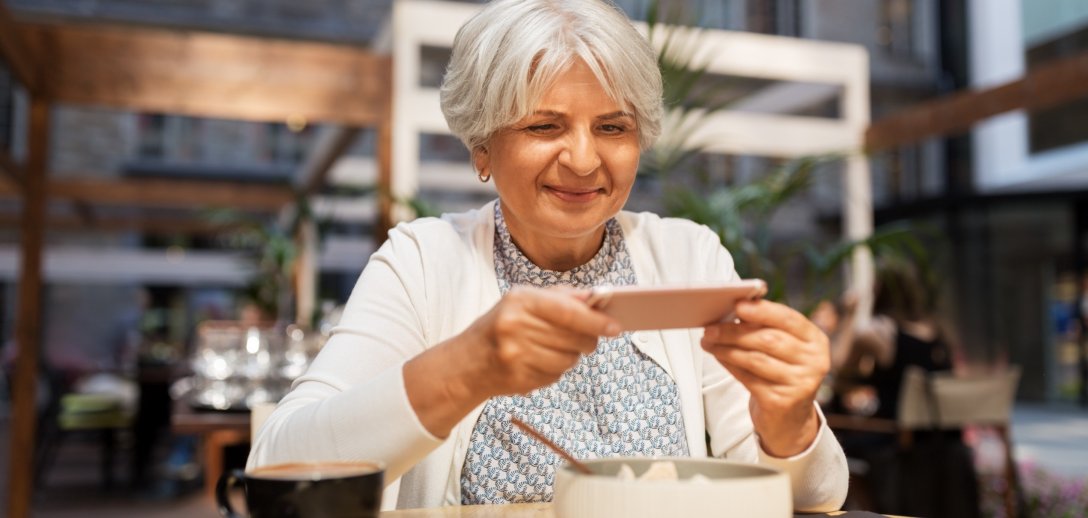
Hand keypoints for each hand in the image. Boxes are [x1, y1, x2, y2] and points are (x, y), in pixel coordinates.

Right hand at [458, 286, 620, 397]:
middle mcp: (516, 326)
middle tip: (589, 339)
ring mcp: (516, 355)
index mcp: (520, 300)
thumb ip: (561, 297)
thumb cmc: (502, 325)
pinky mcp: (520, 378)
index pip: (568, 311)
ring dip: (572, 356)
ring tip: (556, 348)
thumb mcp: (524, 301)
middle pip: (573, 337)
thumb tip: (598, 297)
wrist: (468, 362)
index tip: (615, 327)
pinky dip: (557, 369)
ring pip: (569, 359)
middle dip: (589, 340)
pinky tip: (542, 361)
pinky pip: (556, 375)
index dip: (596, 320)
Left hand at [701, 299, 828, 456]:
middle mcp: (814, 362)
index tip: (738, 305)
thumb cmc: (781, 372)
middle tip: (710, 328)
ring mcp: (800, 383)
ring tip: (708, 341)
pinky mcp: (782, 401)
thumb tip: (733, 309)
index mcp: (815, 341)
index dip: (763, 310)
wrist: (789, 418)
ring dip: (727, 348)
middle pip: (769, 339)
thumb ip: (765, 327)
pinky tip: (718, 356)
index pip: (789, 319)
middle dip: (735, 331)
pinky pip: (749, 378)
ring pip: (756, 359)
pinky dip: (729, 365)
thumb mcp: (782, 348)